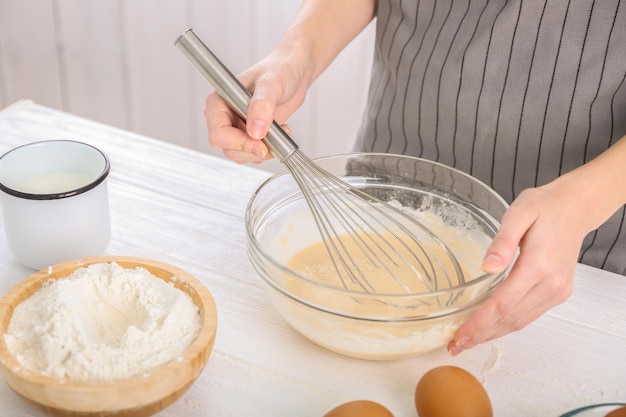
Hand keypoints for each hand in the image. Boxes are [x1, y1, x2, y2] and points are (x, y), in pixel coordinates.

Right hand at [204, 53, 308, 163]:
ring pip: (240, 155)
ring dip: (263, 150)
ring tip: (281, 132)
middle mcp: (223, 116)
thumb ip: (262, 106)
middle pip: (229, 148)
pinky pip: (252, 154)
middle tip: (276, 139)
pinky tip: (280, 134)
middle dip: (254, 149)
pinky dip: (268, 150)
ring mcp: (236, 126)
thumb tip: (255, 131)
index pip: (218, 134)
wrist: (293, 73)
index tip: (262, 145)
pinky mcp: (249, 134)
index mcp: (219, 101)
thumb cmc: (279, 70)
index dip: (239, 143)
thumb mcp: (271, 85)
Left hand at [447, 183, 586, 354]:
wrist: (574, 208)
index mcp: (539, 265)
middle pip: (511, 319)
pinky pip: (530, 315)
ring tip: (468, 341)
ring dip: (494, 334)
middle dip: (482, 334)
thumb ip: (502, 242)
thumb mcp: (519, 213)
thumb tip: (486, 267)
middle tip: (456, 344)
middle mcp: (551, 284)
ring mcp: (557, 290)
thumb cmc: (544, 207)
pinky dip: (508, 324)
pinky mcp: (558, 292)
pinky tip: (491, 327)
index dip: (480, 322)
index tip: (459, 333)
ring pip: (521, 321)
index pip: (503, 304)